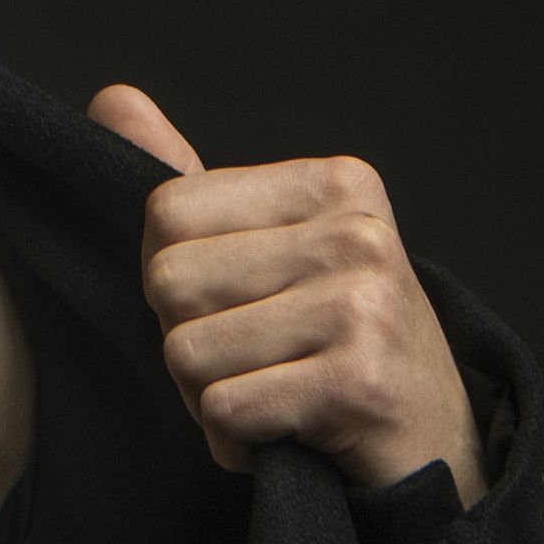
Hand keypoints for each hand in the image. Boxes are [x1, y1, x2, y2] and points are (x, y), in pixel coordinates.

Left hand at [90, 88, 485, 504]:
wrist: (431, 444)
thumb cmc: (337, 345)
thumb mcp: (272, 249)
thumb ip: (193, 184)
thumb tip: (112, 99)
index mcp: (334, 184)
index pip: (166, 212)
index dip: (174, 276)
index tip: (238, 305)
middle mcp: (356, 234)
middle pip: (168, 282)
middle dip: (187, 340)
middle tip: (255, 361)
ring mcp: (363, 306)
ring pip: (186, 353)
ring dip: (208, 397)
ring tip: (274, 394)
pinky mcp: (357, 384)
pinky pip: (222, 411)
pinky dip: (234, 442)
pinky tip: (284, 435)